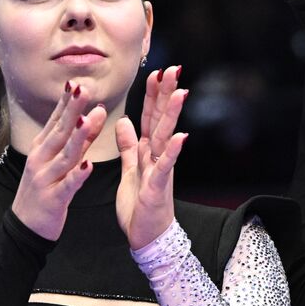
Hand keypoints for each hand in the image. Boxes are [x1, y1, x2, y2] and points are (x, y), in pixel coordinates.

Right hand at [11, 82, 103, 240]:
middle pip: (60, 132)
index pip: (56, 120)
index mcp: (42, 147)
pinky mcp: (53, 198)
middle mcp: (41, 159)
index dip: (66, 102)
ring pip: (65, 155)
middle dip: (72, 110)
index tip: (76, 81)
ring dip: (78, 137)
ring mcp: (46, 178)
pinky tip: (88, 166)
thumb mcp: (58, 160)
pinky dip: (77, 176)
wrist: (26, 226)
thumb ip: (78, 139)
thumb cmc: (45, 188)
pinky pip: (68, 185)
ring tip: (88, 120)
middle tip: (84, 89)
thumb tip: (94, 113)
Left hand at [116, 66, 188, 250]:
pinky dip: (173, 151)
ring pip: (165, 136)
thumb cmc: (138, 205)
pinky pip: (166, 166)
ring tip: (180, 92)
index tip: (155, 72)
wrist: (146, 236)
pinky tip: (181, 136)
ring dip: (172, 114)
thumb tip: (123, 121)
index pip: (149, 117)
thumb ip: (128, 146)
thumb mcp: (130, 170)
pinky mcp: (158, 186)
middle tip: (173, 69)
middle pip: (160, 119)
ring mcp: (160, 169)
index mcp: (147, 150)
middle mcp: (156, 155)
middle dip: (166, 94)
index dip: (152, 95)